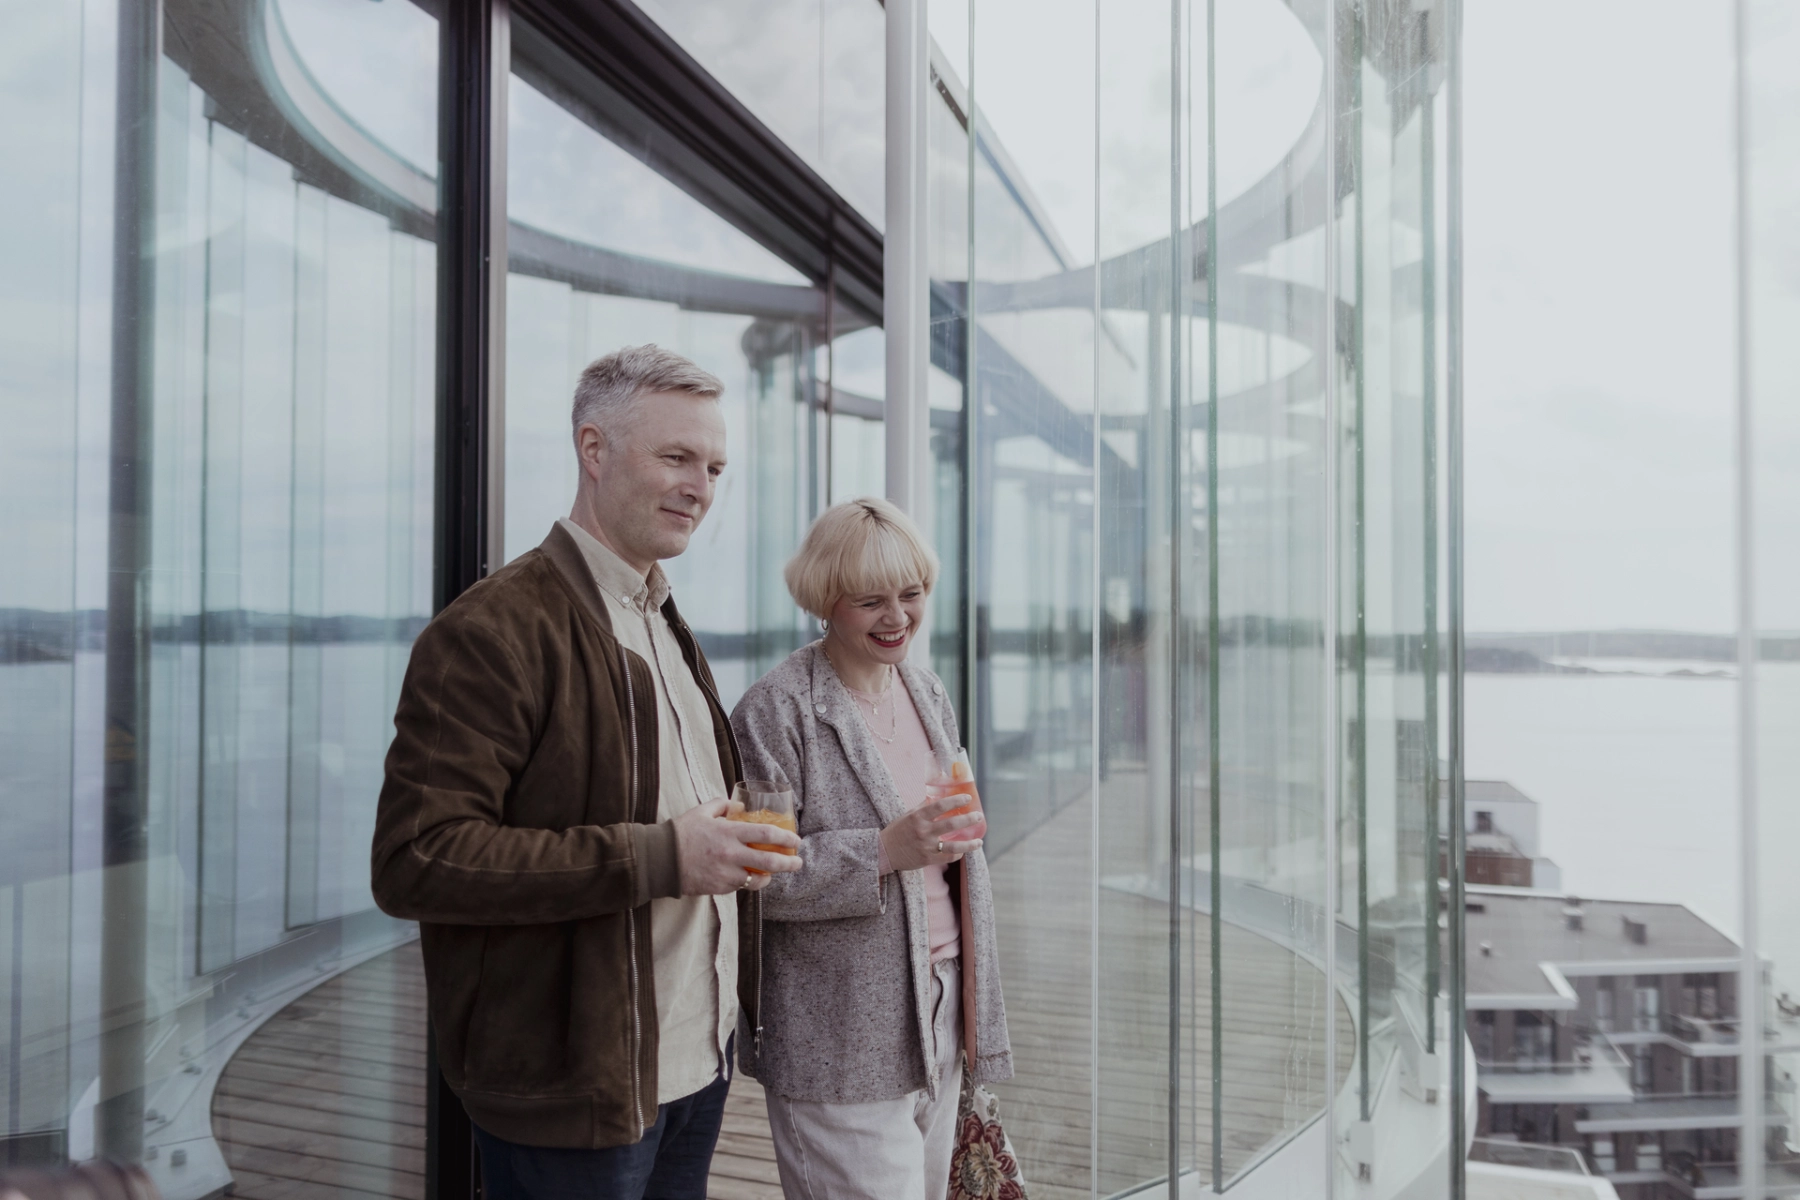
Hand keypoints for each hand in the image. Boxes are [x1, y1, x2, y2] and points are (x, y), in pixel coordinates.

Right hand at [671, 799, 802, 894]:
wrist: (660, 860)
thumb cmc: (680, 833)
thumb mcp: (701, 812)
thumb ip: (722, 804)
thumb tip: (739, 805)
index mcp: (729, 832)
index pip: (765, 834)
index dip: (785, 838)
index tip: (796, 840)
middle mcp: (731, 854)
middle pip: (770, 862)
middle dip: (789, 863)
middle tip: (798, 862)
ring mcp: (726, 874)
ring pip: (758, 879)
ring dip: (770, 876)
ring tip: (774, 872)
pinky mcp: (719, 888)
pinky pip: (741, 886)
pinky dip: (749, 882)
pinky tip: (752, 877)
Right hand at [880, 795, 982, 873]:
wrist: (884, 852)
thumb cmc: (897, 831)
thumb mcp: (908, 815)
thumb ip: (923, 806)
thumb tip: (937, 796)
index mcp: (918, 816)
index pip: (940, 805)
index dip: (956, 801)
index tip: (968, 798)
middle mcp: (923, 831)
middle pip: (951, 824)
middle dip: (969, 819)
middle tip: (979, 816)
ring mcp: (926, 846)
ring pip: (953, 846)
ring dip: (969, 844)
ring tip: (979, 841)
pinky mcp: (927, 860)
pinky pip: (947, 858)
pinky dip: (957, 854)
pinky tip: (963, 851)